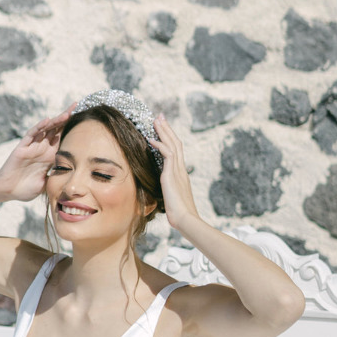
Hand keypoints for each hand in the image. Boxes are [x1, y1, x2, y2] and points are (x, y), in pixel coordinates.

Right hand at [0, 104, 76, 201]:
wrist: (8, 191)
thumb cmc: (25, 189)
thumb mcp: (46, 184)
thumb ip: (57, 180)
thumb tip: (74, 182)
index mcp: (50, 156)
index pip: (63, 139)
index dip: (71, 129)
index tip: (83, 119)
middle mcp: (42, 148)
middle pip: (56, 129)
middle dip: (65, 118)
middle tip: (76, 106)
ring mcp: (32, 147)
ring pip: (45, 129)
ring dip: (55, 121)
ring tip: (67, 113)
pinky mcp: (22, 148)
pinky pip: (31, 135)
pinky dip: (39, 127)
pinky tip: (47, 120)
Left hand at [151, 113, 200, 231]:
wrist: (185, 219)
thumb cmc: (179, 214)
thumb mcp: (172, 199)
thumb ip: (168, 191)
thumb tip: (163, 192)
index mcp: (181, 174)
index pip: (176, 151)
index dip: (170, 138)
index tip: (163, 129)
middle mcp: (181, 169)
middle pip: (176, 143)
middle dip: (167, 129)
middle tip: (160, 116)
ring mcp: (178, 170)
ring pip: (172, 144)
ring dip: (164, 131)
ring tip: (156, 120)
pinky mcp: (172, 174)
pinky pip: (167, 154)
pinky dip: (159, 145)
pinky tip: (151, 139)